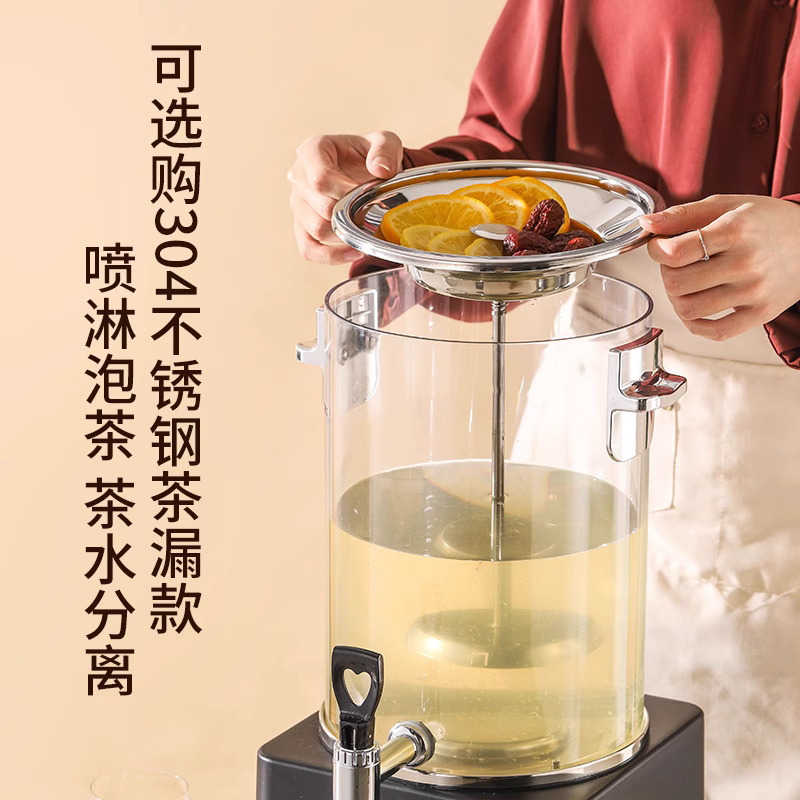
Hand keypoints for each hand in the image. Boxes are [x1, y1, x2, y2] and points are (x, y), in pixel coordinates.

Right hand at [288, 131, 403, 264]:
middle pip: (320, 207)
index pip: (319, 178)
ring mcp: (298, 204)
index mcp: (312, 151)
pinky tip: (354, 252)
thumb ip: (385, 149)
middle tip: (372, 211)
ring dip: (345, 233)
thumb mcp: (384, 141)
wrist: (364, 169)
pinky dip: (331, 256)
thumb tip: (381, 169)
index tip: (367, 194)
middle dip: (350, 213)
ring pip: (316, 229)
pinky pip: (308, 248)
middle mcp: (298, 177)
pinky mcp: (302, 226)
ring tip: (367, 228)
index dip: (345, 192)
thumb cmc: (370, 155)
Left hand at [639, 195, 799, 339]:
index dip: (656, 251)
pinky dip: (695, 323)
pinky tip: (698, 306)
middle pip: (676, 283)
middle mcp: (746, 263)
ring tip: (688, 283)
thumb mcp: (727, 205)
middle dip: (666, 273)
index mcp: (736, 230)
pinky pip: (713, 332)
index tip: (659, 247)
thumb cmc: (766, 222)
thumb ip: (683, 215)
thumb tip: (645, 224)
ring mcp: (754, 292)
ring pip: (688, 309)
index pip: (675, 253)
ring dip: (677, 298)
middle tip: (676, 264)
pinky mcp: (760, 314)